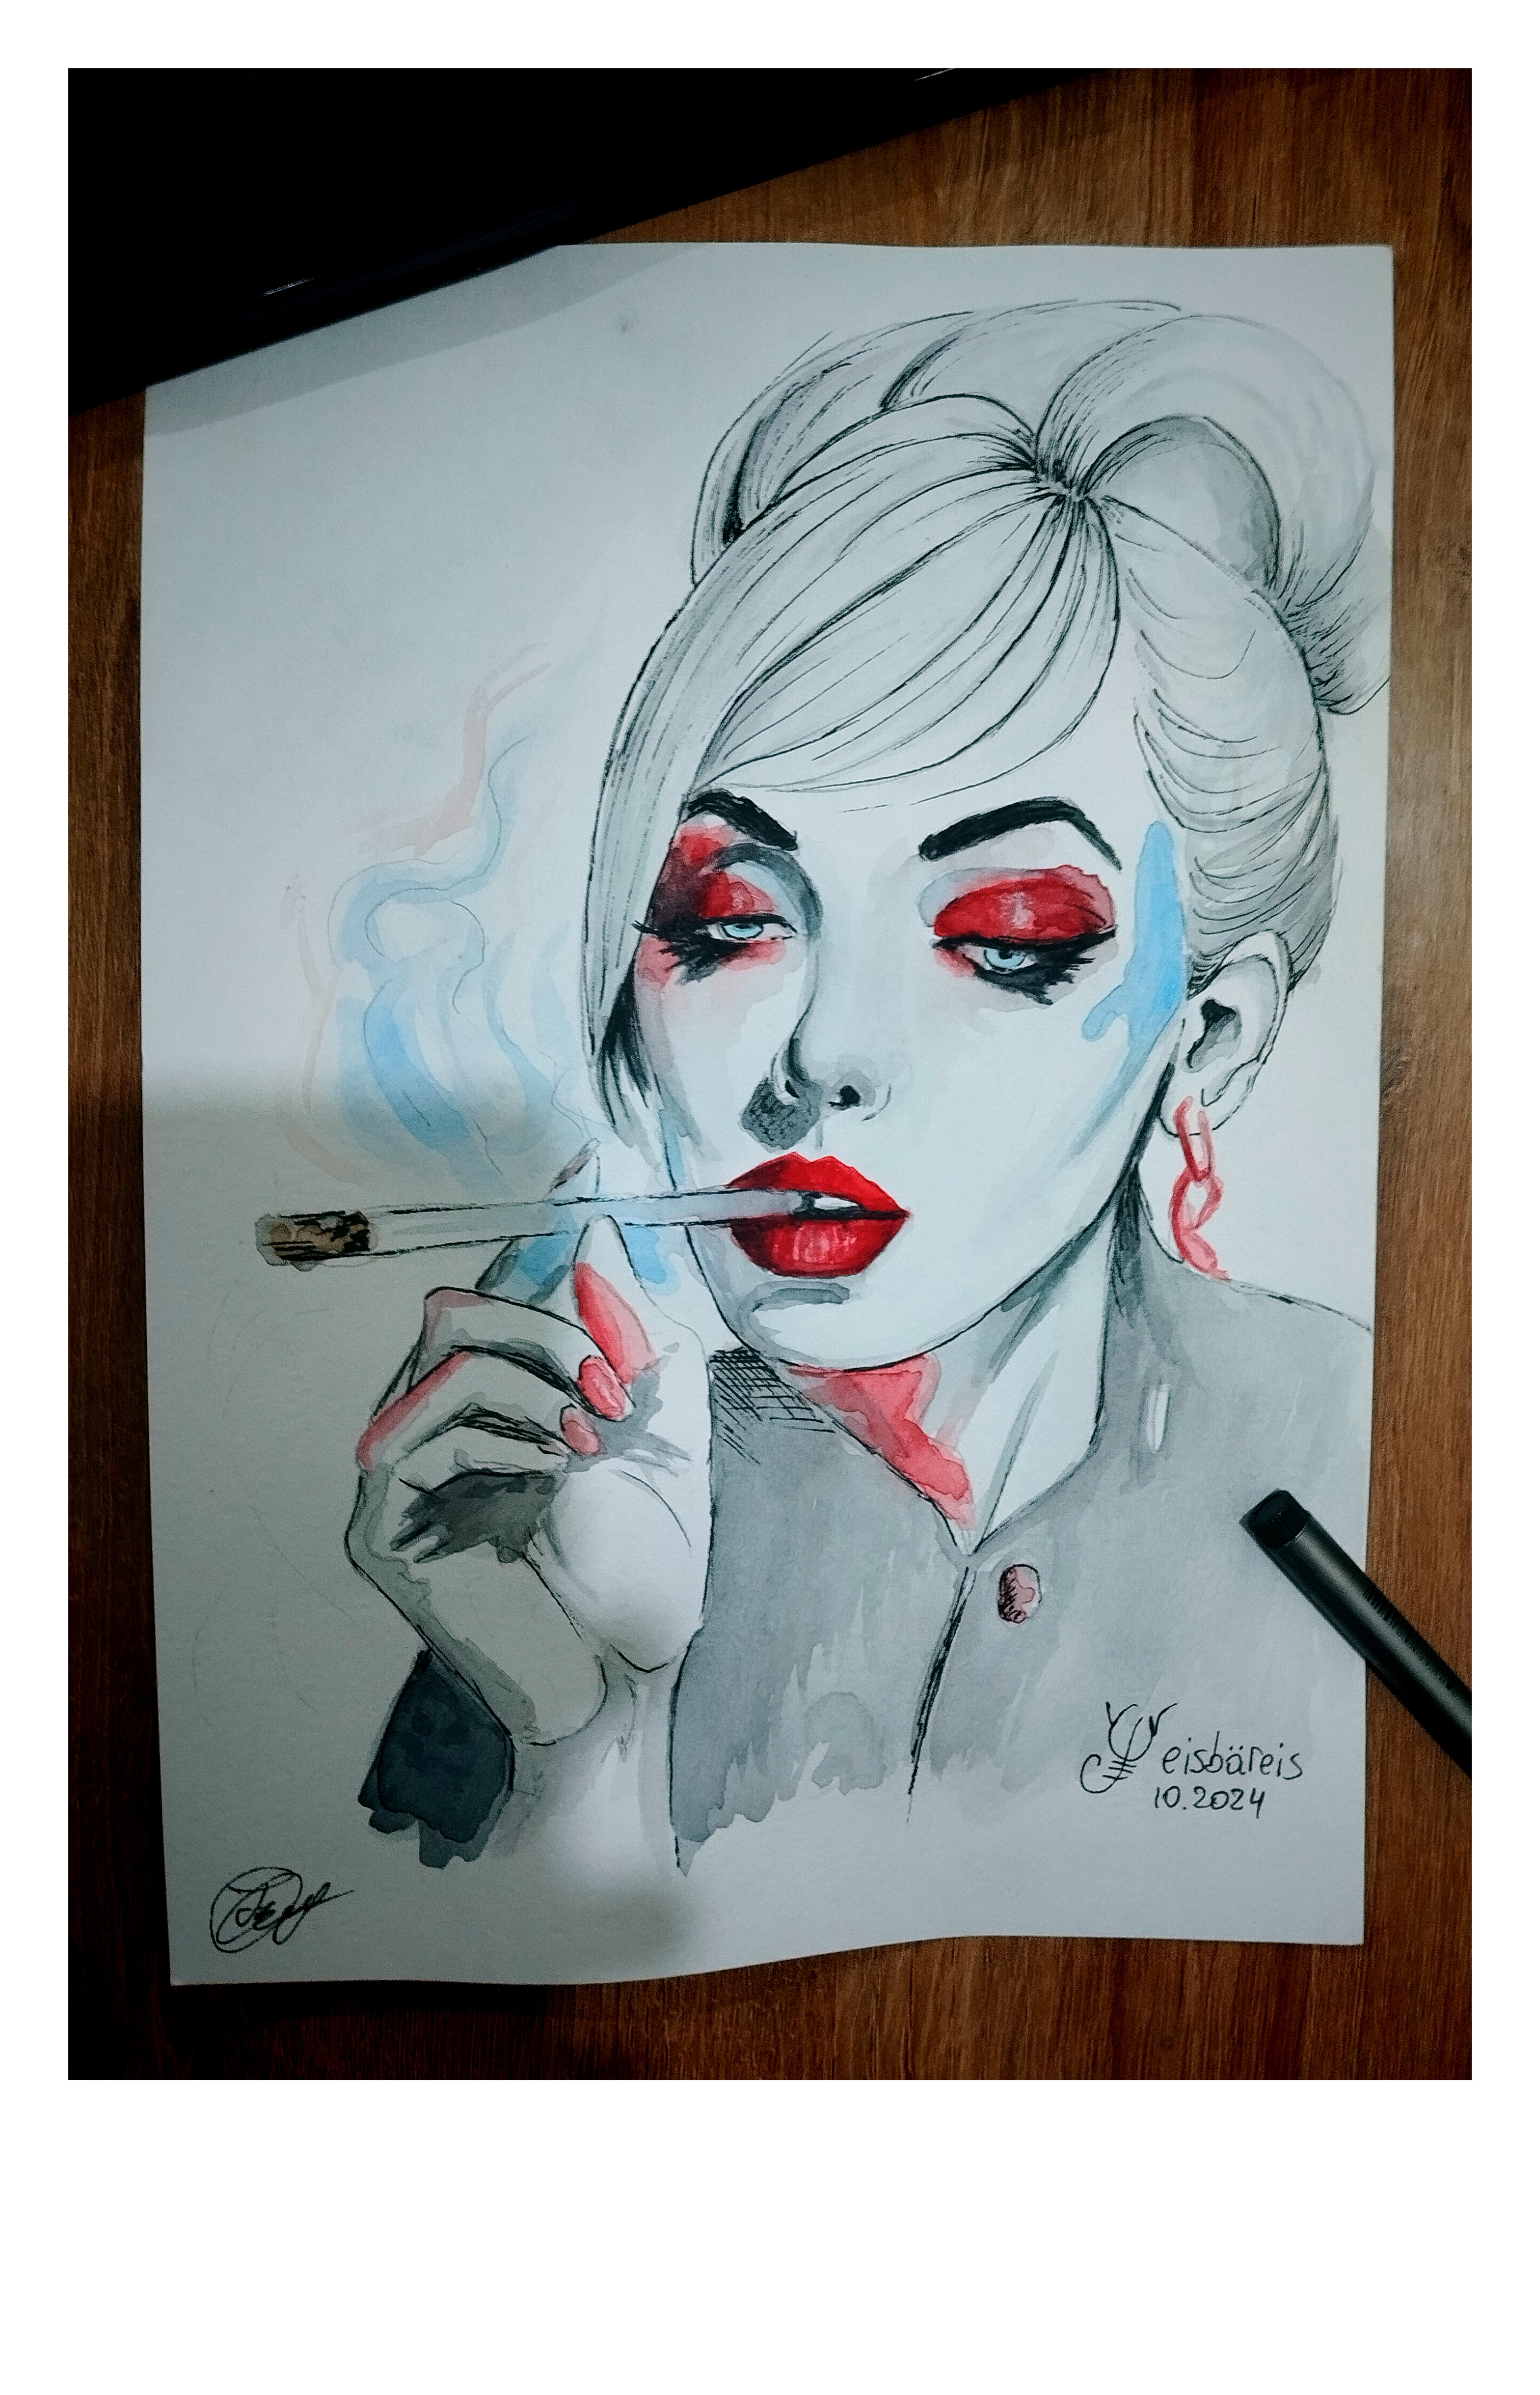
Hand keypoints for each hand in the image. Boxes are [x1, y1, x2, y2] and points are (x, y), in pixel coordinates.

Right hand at [346, 1215, 711, 1751]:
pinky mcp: (379, 1534)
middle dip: (544, 1326)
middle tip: (612, 1384)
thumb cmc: (643, 1572)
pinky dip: (505, 1436)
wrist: (628, 1684)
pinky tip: (560, 1468)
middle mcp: (426, 1434)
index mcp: (483, 1407)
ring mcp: (394, 1485)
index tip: (586, 1173)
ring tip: (599, 1434)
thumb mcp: (651, 1428)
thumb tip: (592, 1230)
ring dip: (536, 1379)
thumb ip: (622, 1332)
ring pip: (442, 1363)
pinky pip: (424, 1438)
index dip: (528, 1238)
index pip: (485, 1296)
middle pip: (451, 1312)